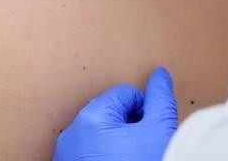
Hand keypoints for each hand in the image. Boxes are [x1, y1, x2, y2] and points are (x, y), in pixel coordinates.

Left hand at [53, 67, 177, 160]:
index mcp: (91, 118)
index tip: (151, 135)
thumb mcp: (160, 131)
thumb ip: (160, 99)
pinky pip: (88, 157)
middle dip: (129, 130)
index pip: (126, 96)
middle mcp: (72, 135)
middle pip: (111, 117)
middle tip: (142, 152)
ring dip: (117, 147)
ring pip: (99, 139)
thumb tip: (160, 75)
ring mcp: (66, 158)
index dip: (145, 113)